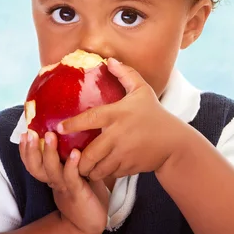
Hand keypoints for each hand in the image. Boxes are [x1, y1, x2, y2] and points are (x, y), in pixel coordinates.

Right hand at [20, 130, 109, 233]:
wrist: (90, 223)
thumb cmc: (85, 194)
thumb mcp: (76, 171)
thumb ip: (71, 155)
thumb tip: (73, 129)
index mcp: (50, 176)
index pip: (31, 163)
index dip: (25, 150)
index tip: (24, 133)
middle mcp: (53, 181)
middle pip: (36, 167)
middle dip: (31, 149)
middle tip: (31, 133)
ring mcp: (64, 187)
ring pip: (51, 170)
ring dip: (50, 152)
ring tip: (50, 136)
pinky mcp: (77, 192)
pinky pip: (71, 178)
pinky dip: (71, 165)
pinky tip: (74, 153)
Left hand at [56, 58, 184, 181]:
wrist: (175, 143)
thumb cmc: (155, 114)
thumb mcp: (143, 90)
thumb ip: (126, 74)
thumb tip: (109, 60)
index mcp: (118, 114)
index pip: (90, 118)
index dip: (72, 124)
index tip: (59, 128)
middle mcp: (118, 135)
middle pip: (90, 153)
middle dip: (77, 159)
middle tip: (69, 156)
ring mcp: (124, 154)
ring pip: (97, 167)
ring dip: (87, 169)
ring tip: (80, 166)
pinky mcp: (129, 167)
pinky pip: (109, 173)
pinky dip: (101, 173)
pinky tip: (97, 170)